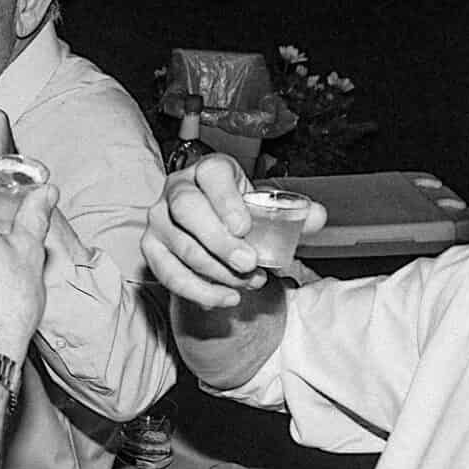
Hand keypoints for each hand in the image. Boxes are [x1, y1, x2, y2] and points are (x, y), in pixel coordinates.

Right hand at [143, 157, 325, 308]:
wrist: (215, 234)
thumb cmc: (240, 218)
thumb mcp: (268, 210)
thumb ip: (296, 214)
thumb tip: (317, 217)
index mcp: (209, 170)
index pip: (212, 174)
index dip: (226, 199)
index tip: (245, 227)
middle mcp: (177, 188)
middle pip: (187, 209)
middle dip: (219, 241)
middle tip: (248, 264)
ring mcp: (159, 219)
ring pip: (180, 246)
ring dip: (216, 272)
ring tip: (248, 283)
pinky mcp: (151, 248)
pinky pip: (168, 273)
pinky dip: (199, 291)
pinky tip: (226, 299)